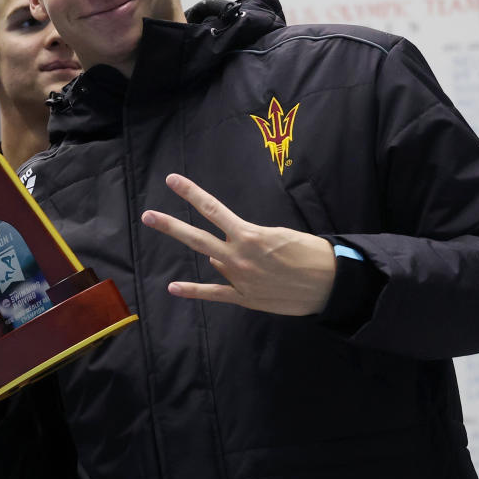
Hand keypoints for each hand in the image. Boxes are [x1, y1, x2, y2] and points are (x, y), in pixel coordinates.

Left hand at [141, 173, 335, 315]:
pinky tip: (174, 287)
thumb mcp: (280, 235)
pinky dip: (193, 290)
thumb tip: (222, 249)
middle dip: (171, 225)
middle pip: (197, 237)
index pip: (213, 209)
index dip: (191, 194)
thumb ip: (247, 239)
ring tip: (182, 237)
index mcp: (249, 234)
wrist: (331, 283)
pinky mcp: (244, 297)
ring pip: (208, 260)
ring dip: (196, 248)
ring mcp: (239, 278)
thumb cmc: (309, 253)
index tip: (172, 181)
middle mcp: (239, 255)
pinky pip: (213, 293)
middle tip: (147, 216)